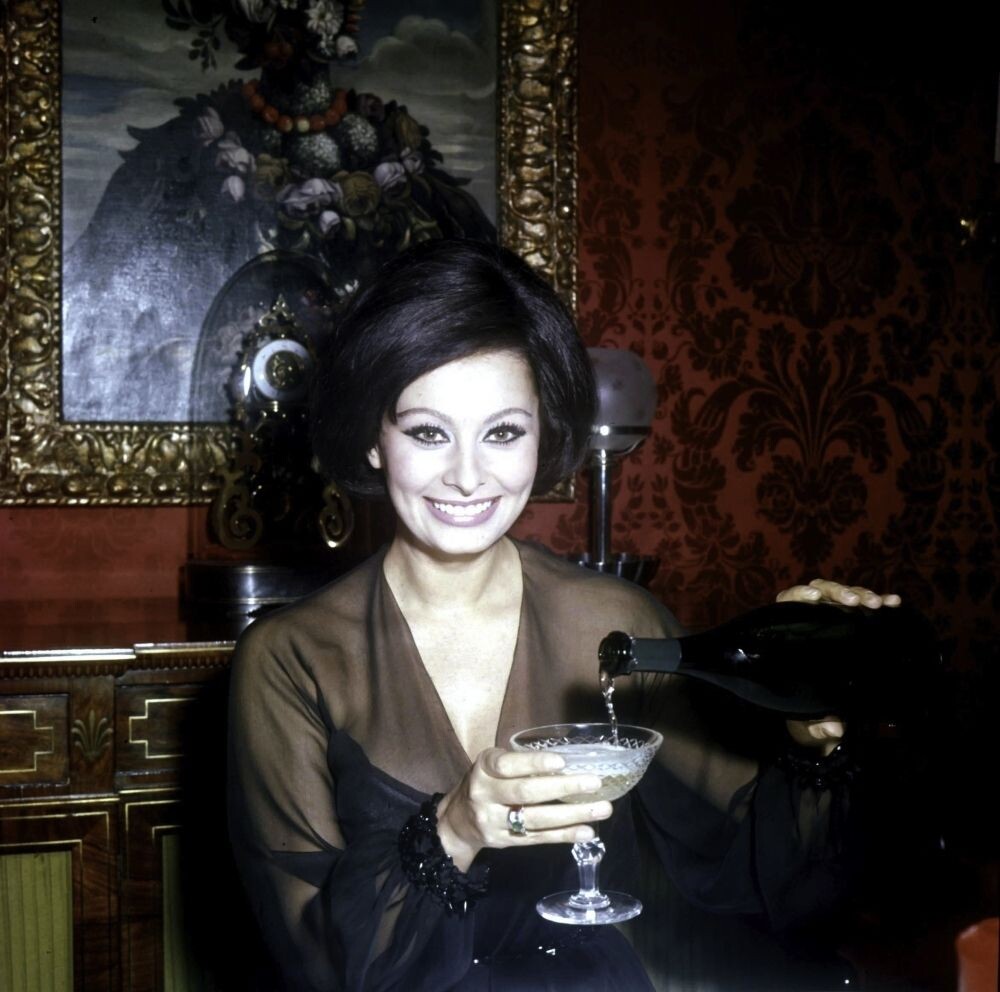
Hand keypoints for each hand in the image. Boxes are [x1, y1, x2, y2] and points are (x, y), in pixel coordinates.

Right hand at [435, 747, 612, 870]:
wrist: (456, 821)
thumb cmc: (483, 783)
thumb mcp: (490, 765)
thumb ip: (519, 762)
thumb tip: (568, 758)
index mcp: (483, 769)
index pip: (508, 765)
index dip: (535, 763)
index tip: (562, 761)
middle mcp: (485, 795)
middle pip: (526, 793)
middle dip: (563, 788)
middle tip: (594, 782)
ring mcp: (495, 822)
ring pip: (536, 819)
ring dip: (572, 815)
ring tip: (602, 809)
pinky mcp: (506, 842)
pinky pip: (539, 838)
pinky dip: (565, 835)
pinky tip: (587, 831)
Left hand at [776, 578, 892, 752]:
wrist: (821, 716)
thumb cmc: (805, 712)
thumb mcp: (807, 721)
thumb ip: (817, 725)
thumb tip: (835, 728)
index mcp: (789, 632)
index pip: (788, 601)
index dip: (798, 595)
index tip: (814, 598)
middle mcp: (810, 618)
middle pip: (820, 592)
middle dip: (839, 592)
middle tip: (855, 603)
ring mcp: (833, 618)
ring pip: (844, 596)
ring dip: (861, 595)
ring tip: (878, 604)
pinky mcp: (854, 624)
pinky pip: (866, 608)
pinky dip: (880, 602)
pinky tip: (893, 603)